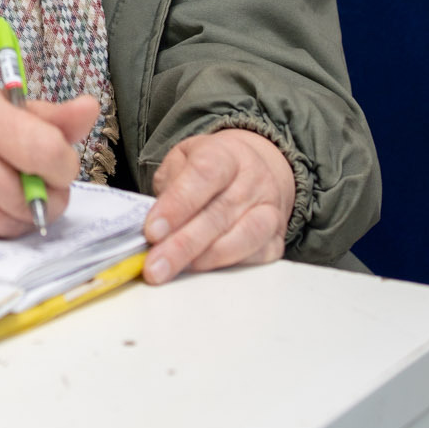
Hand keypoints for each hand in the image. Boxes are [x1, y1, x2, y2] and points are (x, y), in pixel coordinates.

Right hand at [0, 78, 99, 237]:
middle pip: (33, 198)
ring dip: (25, 213)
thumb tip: (90, 109)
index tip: (59, 160)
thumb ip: (48, 115)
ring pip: (13, 223)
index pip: (45, 151)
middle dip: (49, 194)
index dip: (64, 163)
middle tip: (41, 180)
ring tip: (12, 188)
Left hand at [142, 128, 294, 283]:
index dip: (177, 204)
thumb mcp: (183, 160)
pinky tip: (201, 273)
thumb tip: (153, 226)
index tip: (152, 231)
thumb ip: (168, 186)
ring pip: (244, 237)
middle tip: (154, 266)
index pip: (204, 175)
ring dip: (205, 259)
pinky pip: (257, 258)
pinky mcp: (276, 239)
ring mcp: (270, 210)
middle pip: (219, 214)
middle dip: (182, 245)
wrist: (256, 169)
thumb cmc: (209, 169)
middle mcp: (253, 180)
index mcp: (226, 154)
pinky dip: (228, 268)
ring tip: (173, 271)